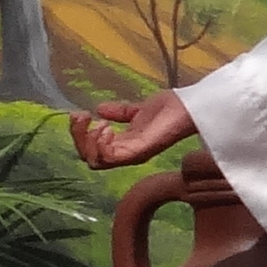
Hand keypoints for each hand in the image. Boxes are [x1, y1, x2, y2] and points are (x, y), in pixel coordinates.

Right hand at [71, 89, 196, 171]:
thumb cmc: (169, 109)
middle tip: (81, 116)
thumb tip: (99, 109)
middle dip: (78, 137)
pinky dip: (101, 144)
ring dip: (87, 140)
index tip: (82, 114)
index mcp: (124, 146)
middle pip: (89, 158)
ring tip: (98, 122)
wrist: (189, 106)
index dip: (80, 134)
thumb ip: (120, 112)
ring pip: (95, 161)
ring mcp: (131, 155)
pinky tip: (106, 127)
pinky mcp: (138, 152)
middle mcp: (125, 154)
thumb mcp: (138, 109)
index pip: (91, 151)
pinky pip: (110, 158)